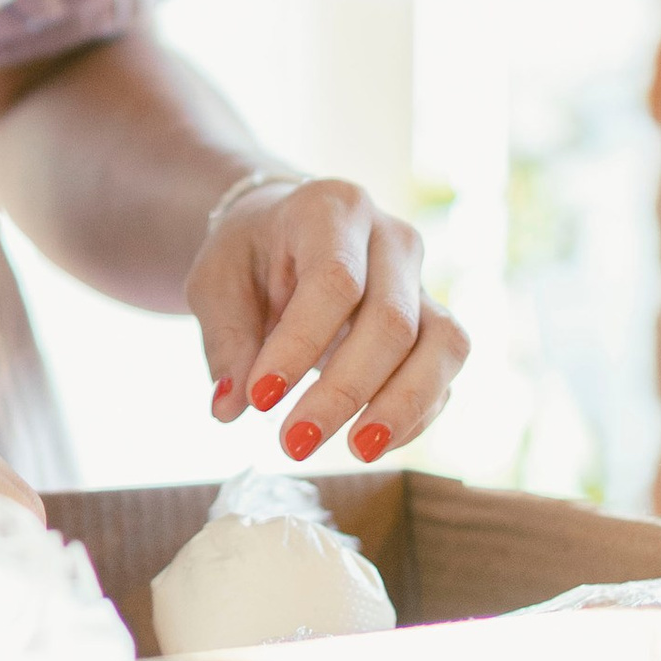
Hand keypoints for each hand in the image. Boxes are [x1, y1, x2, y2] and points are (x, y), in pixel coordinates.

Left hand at [191, 176, 466, 464]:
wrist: (285, 235)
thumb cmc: (248, 255)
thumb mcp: (216, 282)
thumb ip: (225, 340)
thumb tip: (230, 407)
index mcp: (332, 209)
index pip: (334, 281)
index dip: (301, 345)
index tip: (260, 399)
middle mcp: (392, 239)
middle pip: (392, 320)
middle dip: (345, 391)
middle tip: (294, 443)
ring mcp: (422, 281)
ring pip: (442, 345)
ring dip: (401, 406)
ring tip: (355, 451)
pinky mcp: (436, 324)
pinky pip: (444, 373)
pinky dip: (414, 415)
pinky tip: (368, 443)